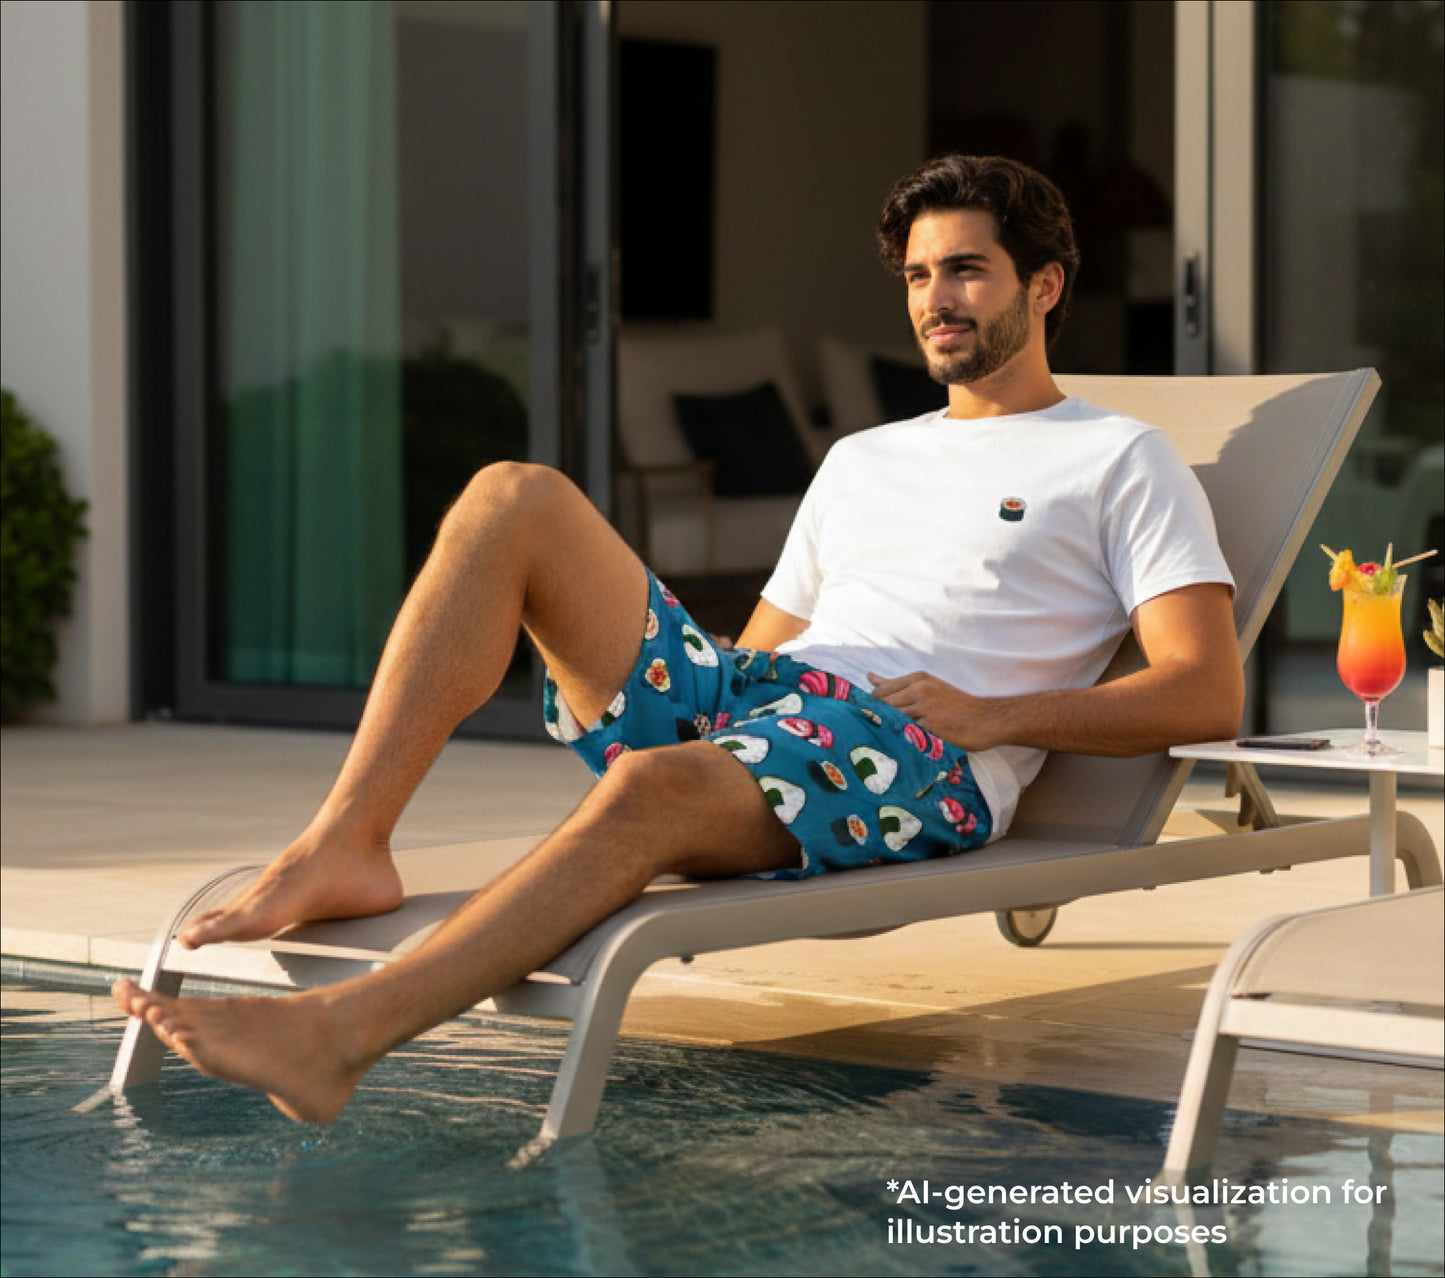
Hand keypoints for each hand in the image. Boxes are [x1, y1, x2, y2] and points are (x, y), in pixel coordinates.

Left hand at [867, 671, 1003, 751]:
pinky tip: (899, 746)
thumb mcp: (928, 687)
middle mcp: (920, 690)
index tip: (868, 716)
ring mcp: (926, 708)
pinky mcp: (932, 726)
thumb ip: (897, 685)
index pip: (882, 691)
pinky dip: (902, 739)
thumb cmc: (956, 705)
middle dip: (876, 718)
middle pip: (885, 705)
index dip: (872, 705)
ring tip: (883, 740)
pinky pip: (909, 733)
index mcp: (918, 678)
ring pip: (894, 719)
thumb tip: (870, 677)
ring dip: (888, 730)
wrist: (986, 719)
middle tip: (871, 731)